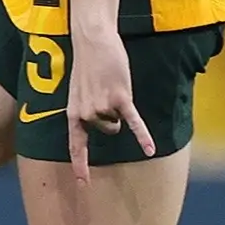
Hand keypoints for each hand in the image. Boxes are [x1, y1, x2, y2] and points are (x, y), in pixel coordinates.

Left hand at [68, 26, 154, 183]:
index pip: (76, 145)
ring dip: (120, 105)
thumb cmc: (87, 64)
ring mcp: (103, 107)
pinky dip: (143, 136)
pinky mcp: (120, 99)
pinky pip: (133, 123)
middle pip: (108, 129)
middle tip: (105, 89)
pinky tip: (151, 150)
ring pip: (119, 122)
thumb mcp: (79, 90)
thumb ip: (87, 109)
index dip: (80, 165)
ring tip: (111, 84)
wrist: (92, 40)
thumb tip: (107, 124)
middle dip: (112, 114)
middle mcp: (86, 114)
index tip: (84, 183)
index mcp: (73, 113)